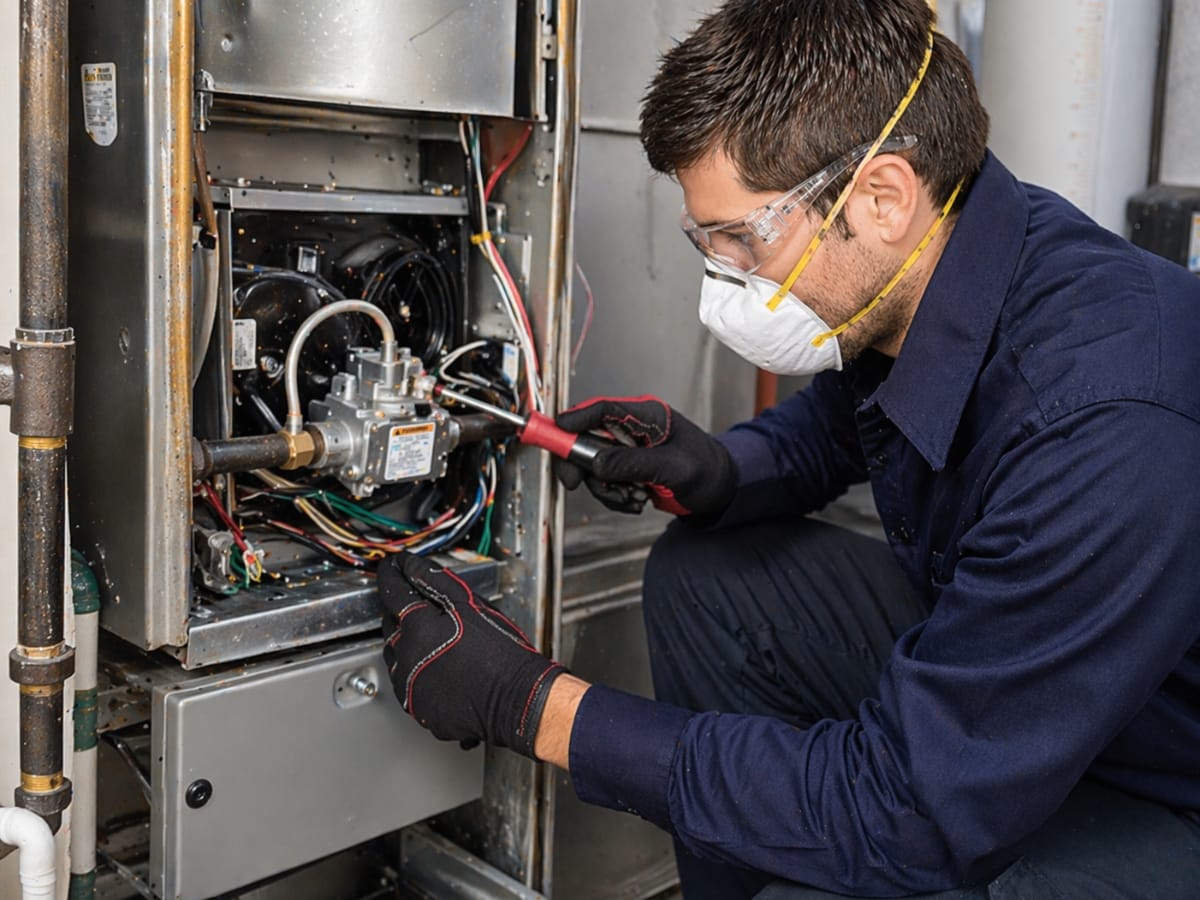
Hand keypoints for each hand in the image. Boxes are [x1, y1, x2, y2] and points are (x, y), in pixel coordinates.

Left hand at [378, 552, 565, 757]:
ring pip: (396, 654)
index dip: (391, 575)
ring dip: (408, 643)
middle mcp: (406, 657)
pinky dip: (415, 669)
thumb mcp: (472, 605)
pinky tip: (438, 666)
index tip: (390, 567)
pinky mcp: (416, 707)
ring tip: (437, 641)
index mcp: (418, 627)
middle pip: (391, 624)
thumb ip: (435, 581)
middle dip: (402, 612)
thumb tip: (411, 565)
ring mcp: (409, 684)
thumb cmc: (502, 654)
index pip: (393, 591)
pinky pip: (406, 681)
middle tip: (425, 608)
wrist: (517, 701)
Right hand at [553, 396, 735, 516]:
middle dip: (581, 464)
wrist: (721, 491)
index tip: (556, 431)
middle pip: (587, 438)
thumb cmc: (708, 470)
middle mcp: (632, 430)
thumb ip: (635, 464)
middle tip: (575, 483)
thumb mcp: (674, 468)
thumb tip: (598, 464)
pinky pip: (604, 482)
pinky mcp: (626, 470)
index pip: (602, 409)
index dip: (575, 419)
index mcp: (646, 416)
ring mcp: (627, 451)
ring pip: (592, 466)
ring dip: (605, 488)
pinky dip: (614, 496)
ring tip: (633, 498)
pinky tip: (637, 501)